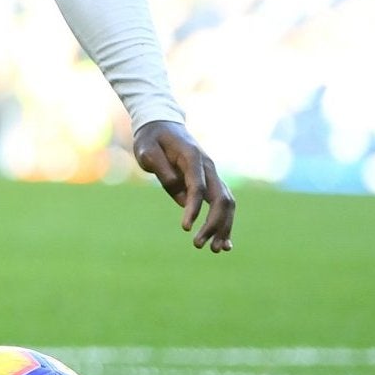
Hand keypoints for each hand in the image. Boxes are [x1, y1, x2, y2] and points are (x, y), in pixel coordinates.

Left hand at [133, 120, 234, 251]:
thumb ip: (161, 169)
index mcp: (193, 157)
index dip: (193, 208)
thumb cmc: (151, 138)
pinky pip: (224, 204)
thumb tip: (180, 194)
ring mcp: (213, 174)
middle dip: (213, 224)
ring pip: (227, 204)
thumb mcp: (146, 150)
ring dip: (223, 227)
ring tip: (214, 249)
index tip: (185, 228)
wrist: (162, 125)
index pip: (198, 187)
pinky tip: (224, 243)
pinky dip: (225, 223)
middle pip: (221, 199)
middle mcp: (209, 167)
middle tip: (198, 244)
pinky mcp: (211, 182)